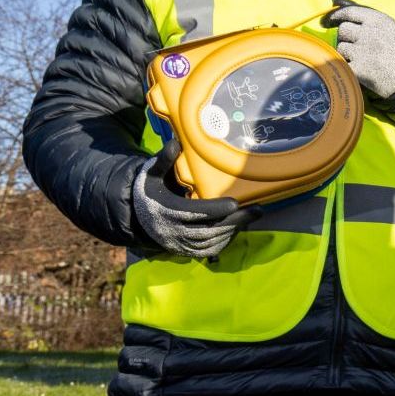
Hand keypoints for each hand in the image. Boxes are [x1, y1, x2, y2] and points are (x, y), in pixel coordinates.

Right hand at [131, 139, 257, 258]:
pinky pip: (208, 250)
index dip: (214, 210)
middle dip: (233, 222)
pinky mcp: (185, 252)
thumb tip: (176, 144)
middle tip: (256, 210)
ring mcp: (178, 244)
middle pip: (207, 230)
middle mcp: (171, 231)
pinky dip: (225, 241)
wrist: (138, 216)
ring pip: (210, 242)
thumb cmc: (151, 190)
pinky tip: (238, 227)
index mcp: (164, 210)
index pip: (192, 212)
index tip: (234, 203)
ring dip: (232, 230)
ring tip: (252, 215)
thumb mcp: (152, 173)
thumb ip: (164, 160)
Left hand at [326, 4, 394, 98]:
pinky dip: (346, 66)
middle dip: (345, 37)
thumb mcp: (388, 26)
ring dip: (346, 53)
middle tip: (355, 46)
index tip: (328, 20)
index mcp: (378, 20)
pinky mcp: (360, 69)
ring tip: (360, 59)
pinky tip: (356, 69)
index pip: (349, 12)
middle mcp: (370, 33)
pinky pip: (341, 63)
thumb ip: (365, 14)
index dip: (336, 15)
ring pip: (340, 47)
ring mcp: (364, 52)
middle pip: (342, 30)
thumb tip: (336, 2)